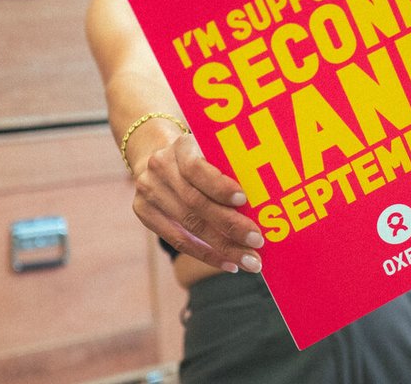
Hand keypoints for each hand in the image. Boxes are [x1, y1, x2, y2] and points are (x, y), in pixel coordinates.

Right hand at [131, 132, 265, 272]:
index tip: (244, 200)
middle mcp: (161, 167)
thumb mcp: (213, 152)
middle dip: (229, 225)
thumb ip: (231, 170)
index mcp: (181, 147)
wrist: (158, 155)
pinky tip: (229, 263)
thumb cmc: (201, 158)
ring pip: (189, 225)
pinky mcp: (144, 212)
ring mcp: (149, 190)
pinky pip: (177, 240)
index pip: (196, 168)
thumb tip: (267, 203)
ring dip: (223, 247)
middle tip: (257, 241)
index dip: (219, 186)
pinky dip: (206, 254)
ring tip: (249, 260)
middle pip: (195, 202)